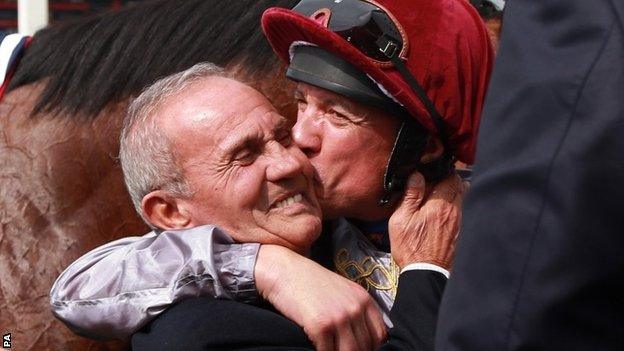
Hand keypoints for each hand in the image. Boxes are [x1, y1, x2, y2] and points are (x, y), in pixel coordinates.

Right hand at [255, 245, 386, 350]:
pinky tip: (316, 349)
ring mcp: (339, 317)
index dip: (371, 348)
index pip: (379, 335)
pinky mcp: (320, 326)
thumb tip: (365, 339)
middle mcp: (355, 308)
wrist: (284, 271)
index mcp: (363, 299)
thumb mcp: (342, 291)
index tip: (360, 350)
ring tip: (330, 350)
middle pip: (365, 347)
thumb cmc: (310, 283)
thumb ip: (356, 309)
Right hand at [389, 172, 464, 269]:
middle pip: (461, 186)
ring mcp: (461, 223)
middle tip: (437, 182)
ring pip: (464, 199)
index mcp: (440, 204)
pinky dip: (456, 208)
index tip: (434, 173)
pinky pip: (464, 213)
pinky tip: (444, 214)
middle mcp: (455, 211)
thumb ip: (411, 195)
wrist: (425, 273)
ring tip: (440, 197)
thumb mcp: (401, 220)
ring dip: (454, 194)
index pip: (451, 177)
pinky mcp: (462, 233)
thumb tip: (417, 175)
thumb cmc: (410, 247)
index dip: (443, 172)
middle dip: (451, 181)